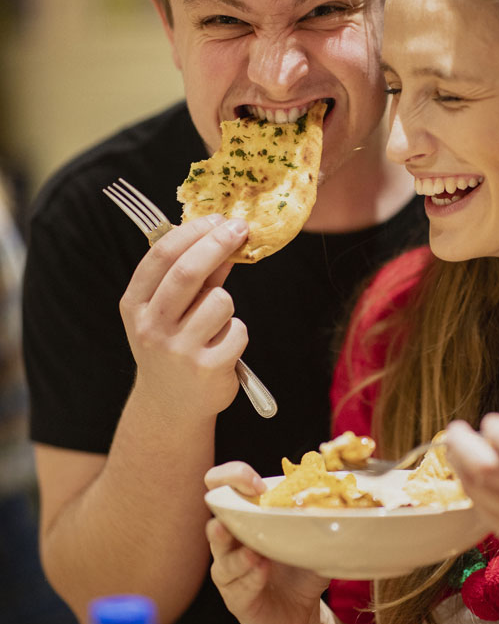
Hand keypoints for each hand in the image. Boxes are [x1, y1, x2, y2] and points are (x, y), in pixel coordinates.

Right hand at [120, 216, 249, 418]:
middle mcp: (151, 327)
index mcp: (135, 305)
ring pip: (220, 300)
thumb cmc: (173, 345)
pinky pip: (238, 330)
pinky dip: (237, 333)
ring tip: (216, 323)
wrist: (171, 405)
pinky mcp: (206, 368)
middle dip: (217, 243)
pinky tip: (223, 347)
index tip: (218, 218)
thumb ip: (194, 275)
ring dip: (227, 303)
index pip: (161, 255)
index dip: (193, 231)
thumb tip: (223, 234)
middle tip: (240, 228)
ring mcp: (177, 350)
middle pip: (187, 271)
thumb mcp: (168, 310)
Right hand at [205, 461, 330, 623]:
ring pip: (221, 556)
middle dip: (226, 507)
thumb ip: (315, 516)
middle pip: (214, 516)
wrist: (304, 616)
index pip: (222, 485)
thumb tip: (338, 491)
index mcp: (244, 518)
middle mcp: (230, 541)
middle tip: (248, 506)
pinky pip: (236, 586)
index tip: (256, 484)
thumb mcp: (311, 538)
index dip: (232, 476)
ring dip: (238, 553)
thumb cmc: (302, 569)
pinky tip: (263, 570)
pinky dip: (250, 576)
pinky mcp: (236, 599)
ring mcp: (229, 570)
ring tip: (255, 552)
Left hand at [443, 395, 498, 559]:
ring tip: (456, 445)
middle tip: (456, 429)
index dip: (498, 431)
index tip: (490, 421)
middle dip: (464, 444)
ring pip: (477, 488)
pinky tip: (466, 467)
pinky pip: (477, 504)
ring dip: (459, 462)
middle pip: (490, 471)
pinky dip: (466, 481)